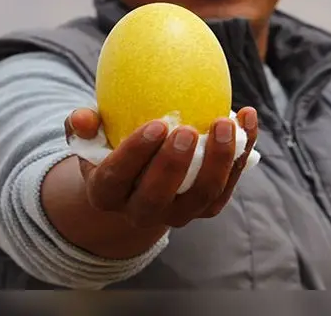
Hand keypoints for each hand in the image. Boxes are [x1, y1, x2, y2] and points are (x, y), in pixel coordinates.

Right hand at [63, 106, 258, 228]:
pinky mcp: (208, 207)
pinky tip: (247, 117)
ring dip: (218, 161)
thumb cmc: (110, 147)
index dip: (135, 153)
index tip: (155, 124)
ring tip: (225, 123)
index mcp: (107, 193)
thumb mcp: (90, 138)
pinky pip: (229, 185)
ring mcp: (179, 212)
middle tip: (188, 130)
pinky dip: (241, 153)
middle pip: (158, 197)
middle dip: (175, 165)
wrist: (136, 181)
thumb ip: (83, 126)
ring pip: (202, 196)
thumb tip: (83, 118)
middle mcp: (142, 211)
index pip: (117, 177)